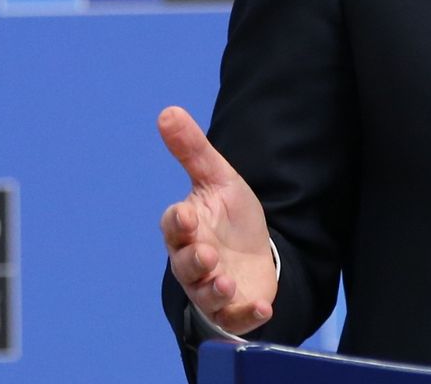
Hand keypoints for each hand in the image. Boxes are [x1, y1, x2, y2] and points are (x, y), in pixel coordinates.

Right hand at [158, 106, 277, 334]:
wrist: (256, 254)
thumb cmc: (229, 218)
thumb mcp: (218, 179)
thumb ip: (193, 150)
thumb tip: (168, 112)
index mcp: (187, 230)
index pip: (175, 226)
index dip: (179, 222)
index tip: (186, 216)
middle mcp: (194, 262)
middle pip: (186, 265)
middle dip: (194, 261)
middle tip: (207, 254)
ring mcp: (213, 287)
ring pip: (206, 295)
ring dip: (215, 290)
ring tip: (226, 283)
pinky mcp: (236, 308)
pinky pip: (236, 317)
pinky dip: (247, 315)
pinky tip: (262, 308)